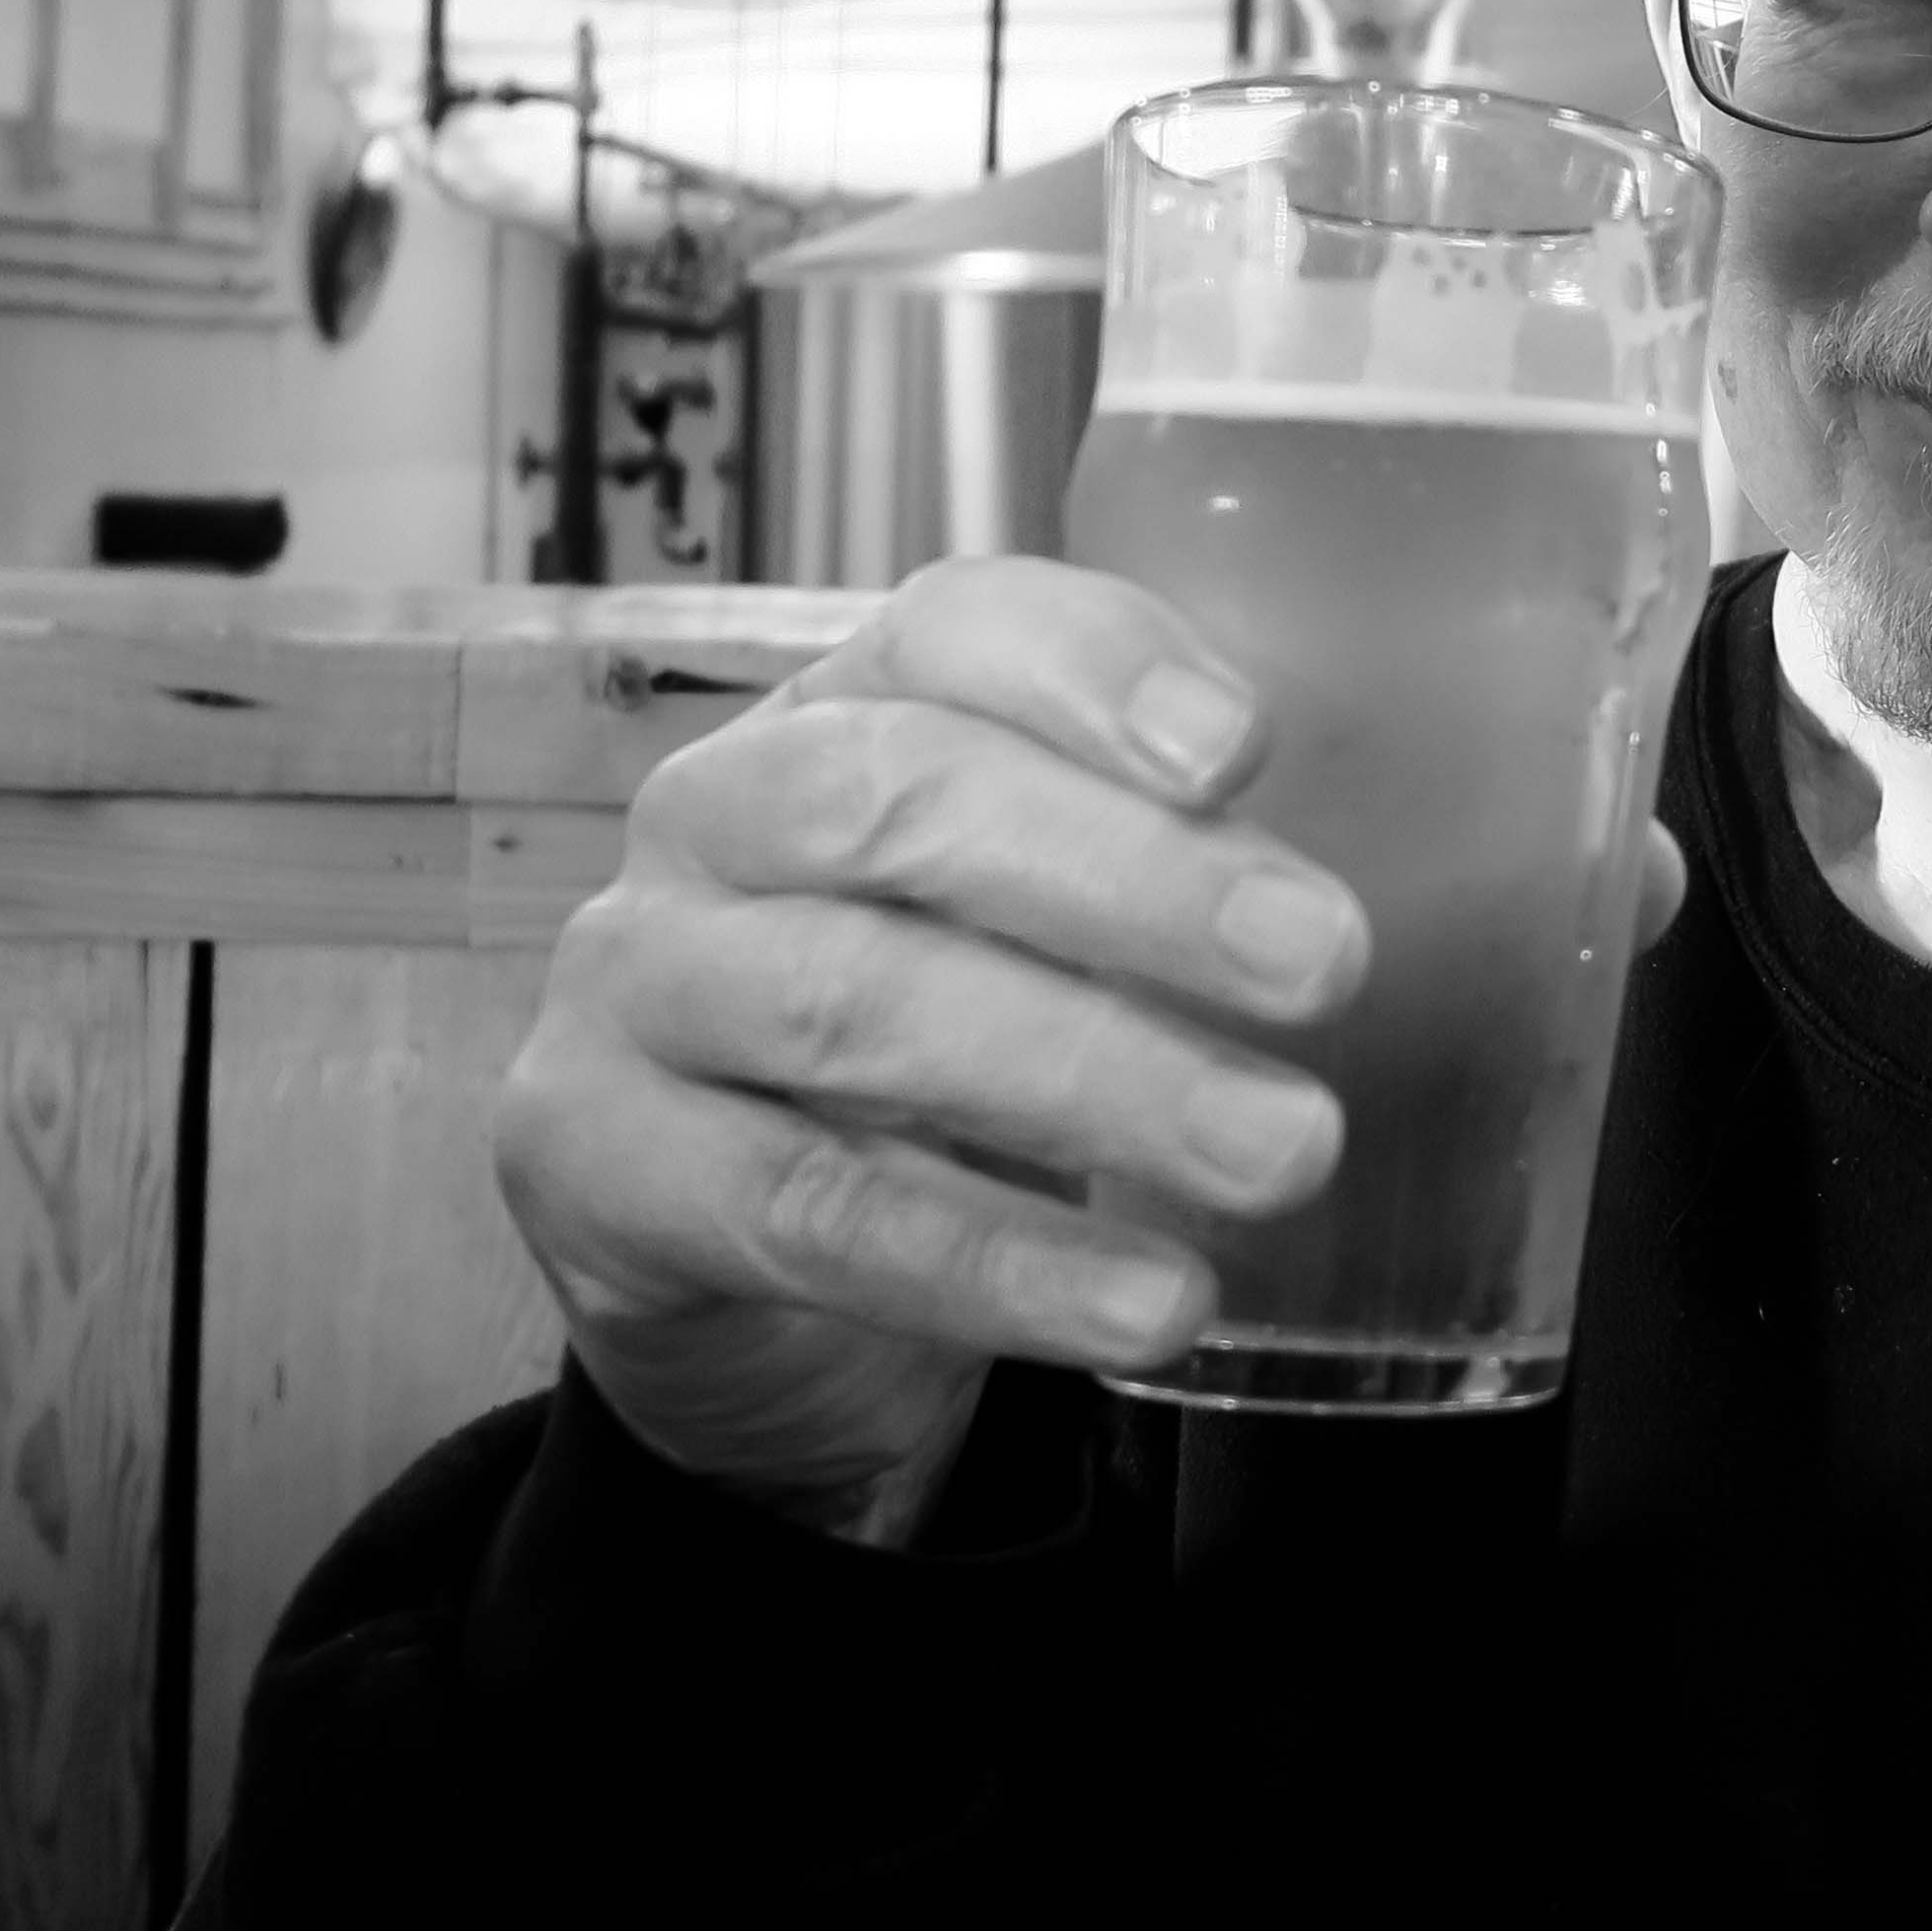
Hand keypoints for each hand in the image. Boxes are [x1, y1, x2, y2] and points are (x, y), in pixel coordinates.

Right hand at [494, 555, 1377, 1541]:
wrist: (735, 1270)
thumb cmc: (934, 1045)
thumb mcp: (1039, 930)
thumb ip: (1159, 870)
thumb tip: (1338, 899)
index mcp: (839, 711)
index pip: (949, 629)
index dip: (1092, 671)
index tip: (1244, 749)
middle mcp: (713, 816)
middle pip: (895, 800)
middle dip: (1129, 880)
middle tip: (1324, 963)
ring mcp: (633, 984)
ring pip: (854, 1002)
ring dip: (1094, 1078)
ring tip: (1285, 1150)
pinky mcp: (593, 1161)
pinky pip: (810, 1209)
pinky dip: (1000, 1263)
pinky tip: (1154, 1300)